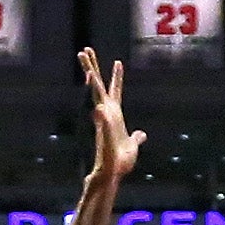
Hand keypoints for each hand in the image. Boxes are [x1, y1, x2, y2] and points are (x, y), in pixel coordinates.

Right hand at [80, 48, 143, 184]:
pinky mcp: (102, 126)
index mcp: (115, 116)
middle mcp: (107, 113)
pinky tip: (90, 78)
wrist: (112, 174)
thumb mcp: (133, 146)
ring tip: (82, 54)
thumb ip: (136, 138)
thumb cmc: (120, 163)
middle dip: (92, 67)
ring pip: (94, 90)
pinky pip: (99, 107)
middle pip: (98, 85)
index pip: (115, 92)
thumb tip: (141, 135)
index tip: (118, 62)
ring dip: (89, 71)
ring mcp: (103, 118)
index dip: (117, 78)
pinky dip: (95, 94)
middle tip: (86, 50)